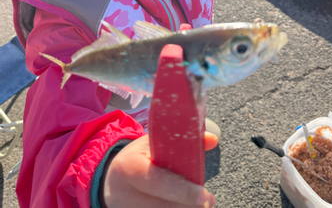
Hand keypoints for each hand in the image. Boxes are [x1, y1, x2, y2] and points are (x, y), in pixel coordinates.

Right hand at [101, 133, 215, 207]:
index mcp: (129, 167)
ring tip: (198, 204)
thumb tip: (213, 139)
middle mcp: (124, 194)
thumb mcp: (153, 144)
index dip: (183, 191)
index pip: (158, 182)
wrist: (109, 181)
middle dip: (189, 205)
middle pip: (164, 206)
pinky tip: (184, 206)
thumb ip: (182, 142)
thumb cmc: (137, 158)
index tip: (204, 196)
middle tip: (207, 201)